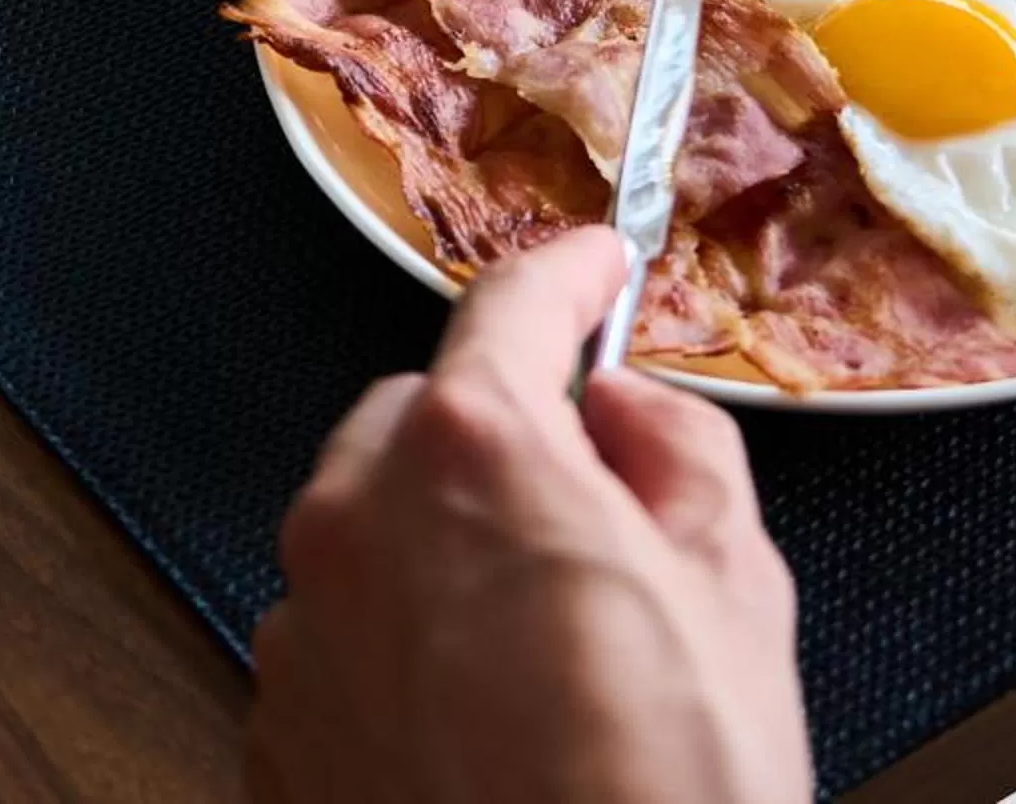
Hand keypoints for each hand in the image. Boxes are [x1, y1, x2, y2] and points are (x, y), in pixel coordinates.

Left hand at [250, 230, 812, 803]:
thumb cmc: (664, 796)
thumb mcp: (737, 588)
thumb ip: (678, 451)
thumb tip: (626, 412)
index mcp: (474, 452)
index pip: (513, 304)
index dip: (569, 273)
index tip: (595, 265)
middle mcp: (359, 517)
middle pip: (428, 418)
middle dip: (503, 443)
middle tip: (595, 514)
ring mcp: (305, 629)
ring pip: (375, 528)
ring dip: (444, 548)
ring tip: (545, 652)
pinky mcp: (277, 730)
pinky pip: (342, 636)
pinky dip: (401, 646)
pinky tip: (481, 720)